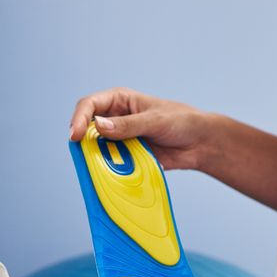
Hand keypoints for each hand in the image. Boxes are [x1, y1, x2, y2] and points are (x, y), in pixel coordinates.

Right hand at [68, 87, 210, 170]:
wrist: (201, 144)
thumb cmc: (181, 122)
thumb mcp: (154, 121)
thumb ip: (128, 125)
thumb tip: (99, 126)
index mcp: (120, 101)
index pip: (90, 105)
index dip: (79, 118)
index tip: (75, 135)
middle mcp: (115, 119)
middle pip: (88, 128)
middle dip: (83, 141)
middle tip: (82, 154)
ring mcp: (121, 140)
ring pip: (98, 149)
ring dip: (98, 158)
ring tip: (100, 167)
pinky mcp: (128, 158)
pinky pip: (112, 165)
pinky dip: (110, 170)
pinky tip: (114, 176)